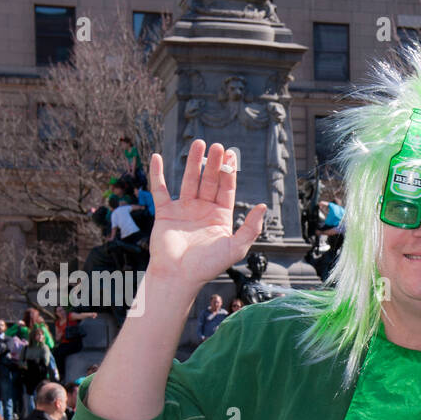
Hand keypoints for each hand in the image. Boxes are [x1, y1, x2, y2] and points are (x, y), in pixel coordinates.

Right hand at [145, 142, 266, 290]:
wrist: (179, 276)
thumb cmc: (208, 265)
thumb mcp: (236, 247)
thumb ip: (251, 228)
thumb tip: (262, 207)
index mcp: (220, 217)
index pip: (226, 190)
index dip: (229, 172)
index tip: (231, 155)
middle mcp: (203, 211)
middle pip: (210, 181)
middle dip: (214, 163)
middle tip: (217, 145)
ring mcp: (184, 210)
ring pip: (189, 180)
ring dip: (193, 162)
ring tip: (198, 143)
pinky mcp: (165, 213)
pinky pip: (160, 189)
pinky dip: (158, 174)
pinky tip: (157, 157)